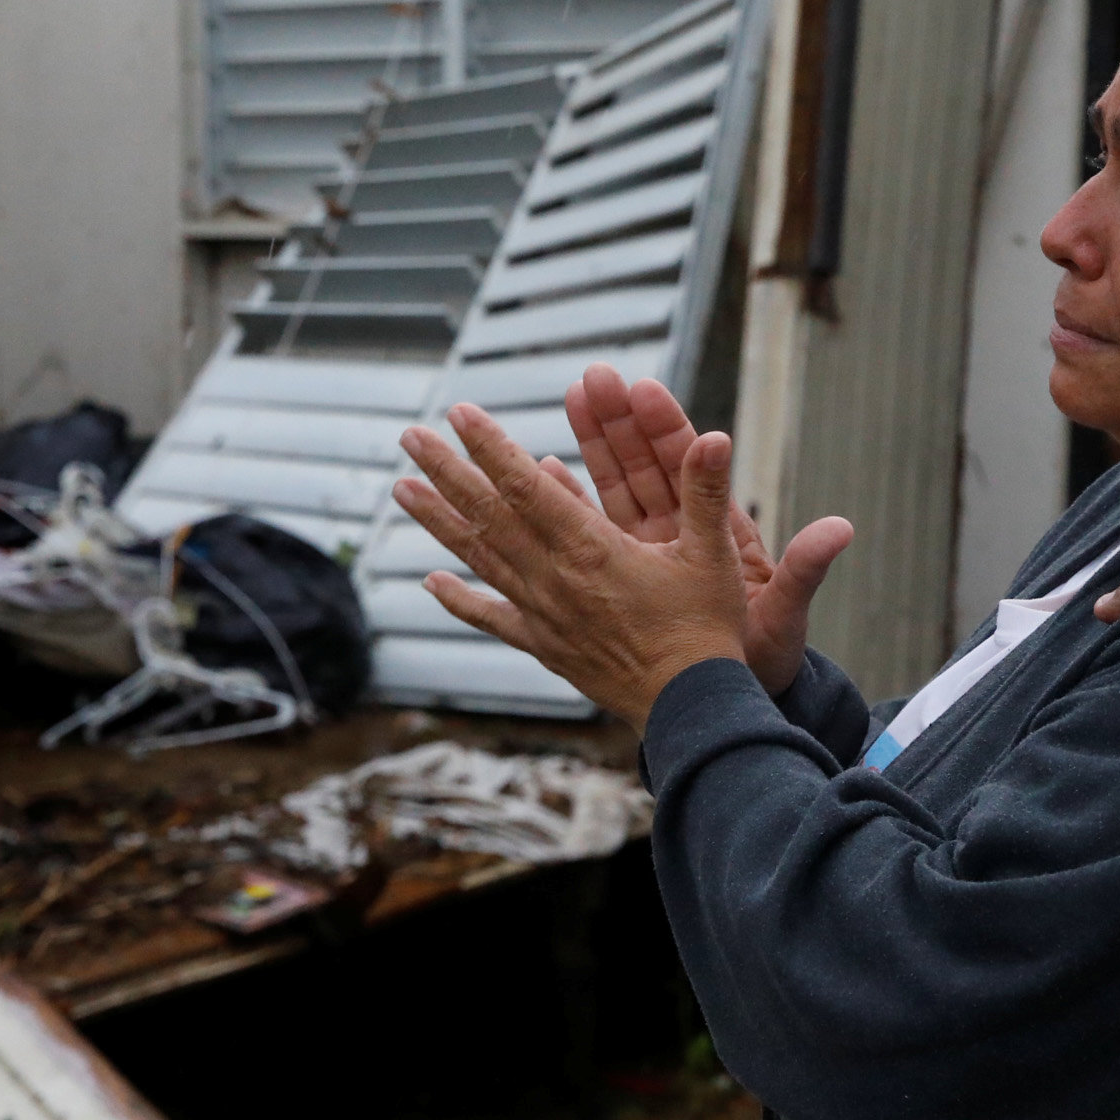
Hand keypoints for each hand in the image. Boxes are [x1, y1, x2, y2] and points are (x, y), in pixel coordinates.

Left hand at [394, 402, 747, 728]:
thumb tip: (717, 436)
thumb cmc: (705, 628)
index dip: (491, 446)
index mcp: (590, 549)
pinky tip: (431, 582)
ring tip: (402, 488)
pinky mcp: (544, 645)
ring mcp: (543, 613)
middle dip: (447, 470)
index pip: (526, 486)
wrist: (689, 707)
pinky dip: (459, 599)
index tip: (459, 412)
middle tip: (411, 436)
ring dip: (439, 521)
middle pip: (488, 515)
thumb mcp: (714, 554)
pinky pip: (492, 617)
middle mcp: (554, 578)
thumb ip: (708, 491)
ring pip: (480, 558)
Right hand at [563, 365, 852, 693]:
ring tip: (571, 398)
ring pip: (616, 488)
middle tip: (595, 376)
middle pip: (647, 465)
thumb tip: (842, 529)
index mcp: (721, 534)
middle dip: (621, 420)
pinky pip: (592, 532)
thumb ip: (805, 570)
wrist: (735, 697)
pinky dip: (570, 502)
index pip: (692, 468)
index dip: (667, 428)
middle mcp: (685, 533)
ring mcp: (652, 551)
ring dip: (592, 445)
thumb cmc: (767, 656)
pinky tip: (543, 472)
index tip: (644, 389)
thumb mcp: (785, 613)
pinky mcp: (627, 574)